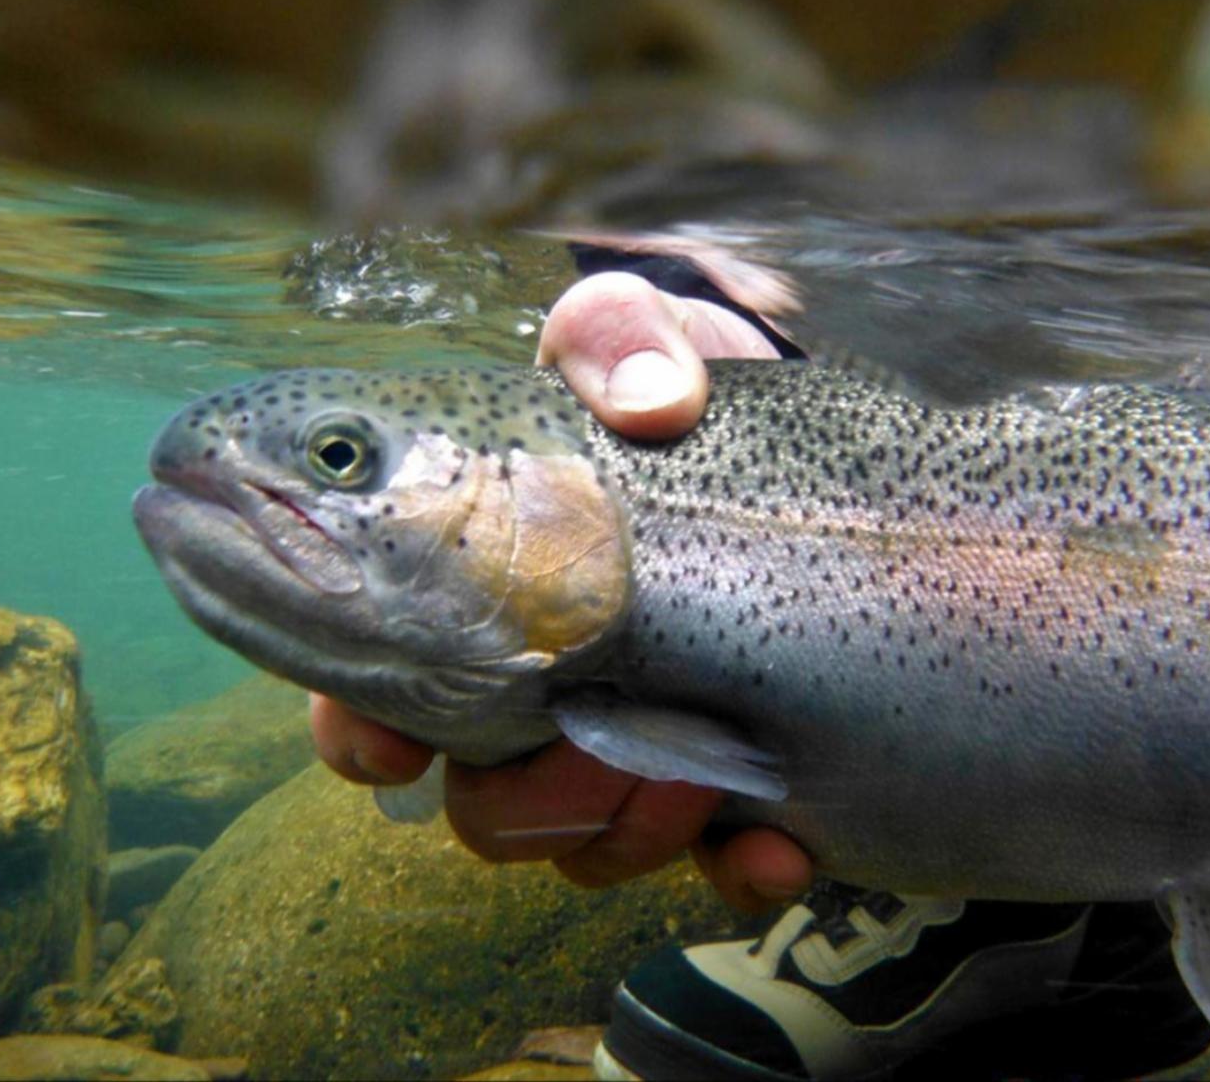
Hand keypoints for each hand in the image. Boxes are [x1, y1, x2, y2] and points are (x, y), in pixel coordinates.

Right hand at [312, 269, 813, 909]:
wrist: (846, 479)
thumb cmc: (705, 408)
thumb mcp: (655, 346)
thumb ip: (616, 336)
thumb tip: (647, 403)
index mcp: (493, 595)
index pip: (381, 686)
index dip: (363, 732)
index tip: (389, 745)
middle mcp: (551, 684)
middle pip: (479, 798)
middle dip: (524, 796)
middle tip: (596, 742)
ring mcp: (642, 745)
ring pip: (580, 848)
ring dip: (626, 825)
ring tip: (701, 770)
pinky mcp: (737, 793)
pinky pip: (718, 874)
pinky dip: (740, 868)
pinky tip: (778, 844)